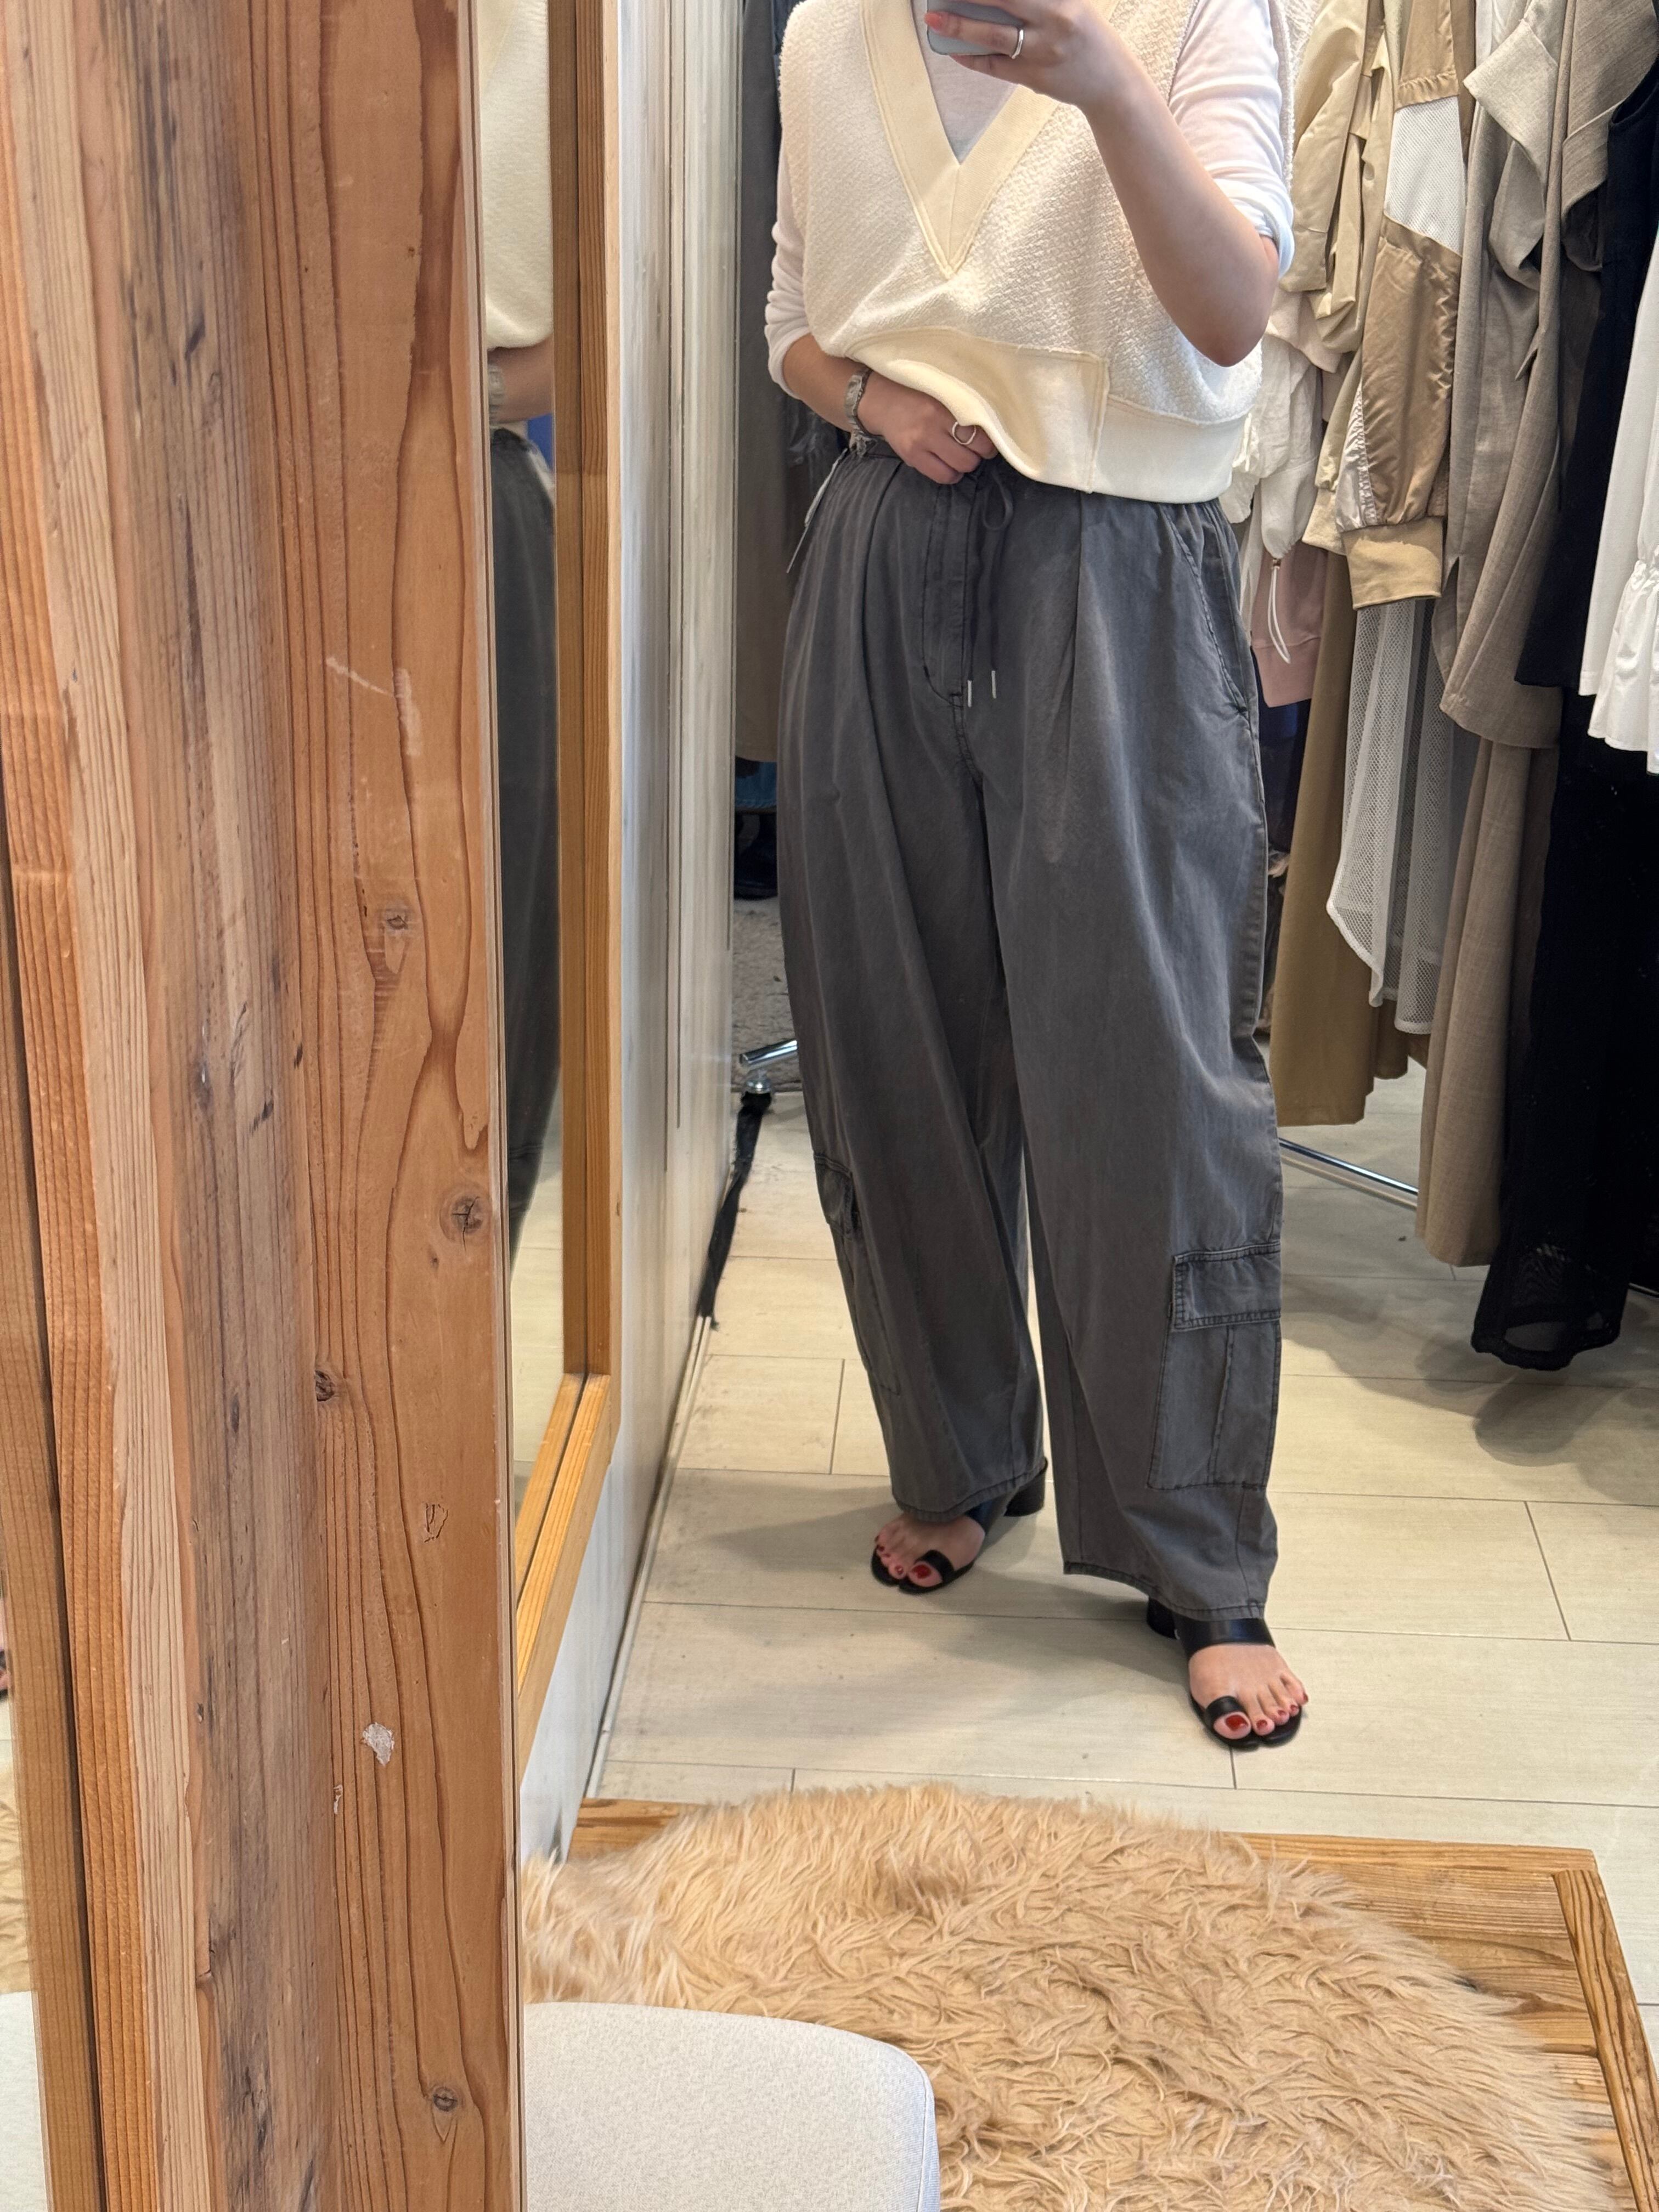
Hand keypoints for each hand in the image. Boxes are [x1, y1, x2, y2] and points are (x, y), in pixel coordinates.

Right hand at [859, 374, 996, 483]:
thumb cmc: (918, 396)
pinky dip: (951, 474)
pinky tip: (949, 465)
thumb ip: (962, 409)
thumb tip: (989, 430)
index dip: (988, 444)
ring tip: (961, 456)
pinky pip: (941, 476)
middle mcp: (931, 427)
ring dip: (964, 466)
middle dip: (978, 456)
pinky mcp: (911, 457)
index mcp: (943, 408)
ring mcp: (920, 444)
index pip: (977, 435)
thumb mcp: (941, 394)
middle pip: (970, 457)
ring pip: (958, 469)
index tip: (988, 442)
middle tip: (975, 449)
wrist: (884, 401)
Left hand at [924, 0, 1131, 115]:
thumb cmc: (1087, 37)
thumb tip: (998, 2)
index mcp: (1061, 1)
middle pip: (1002, 2)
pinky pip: (995, 67)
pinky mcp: (1034, 79)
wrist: (1111, 83)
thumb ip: (1039, 1)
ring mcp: (1042, 53)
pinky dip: (972, 57)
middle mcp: (1053, 23)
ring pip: (994, 37)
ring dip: (961, 27)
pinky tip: (954, 49)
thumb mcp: (1071, 4)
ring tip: (935, 20)